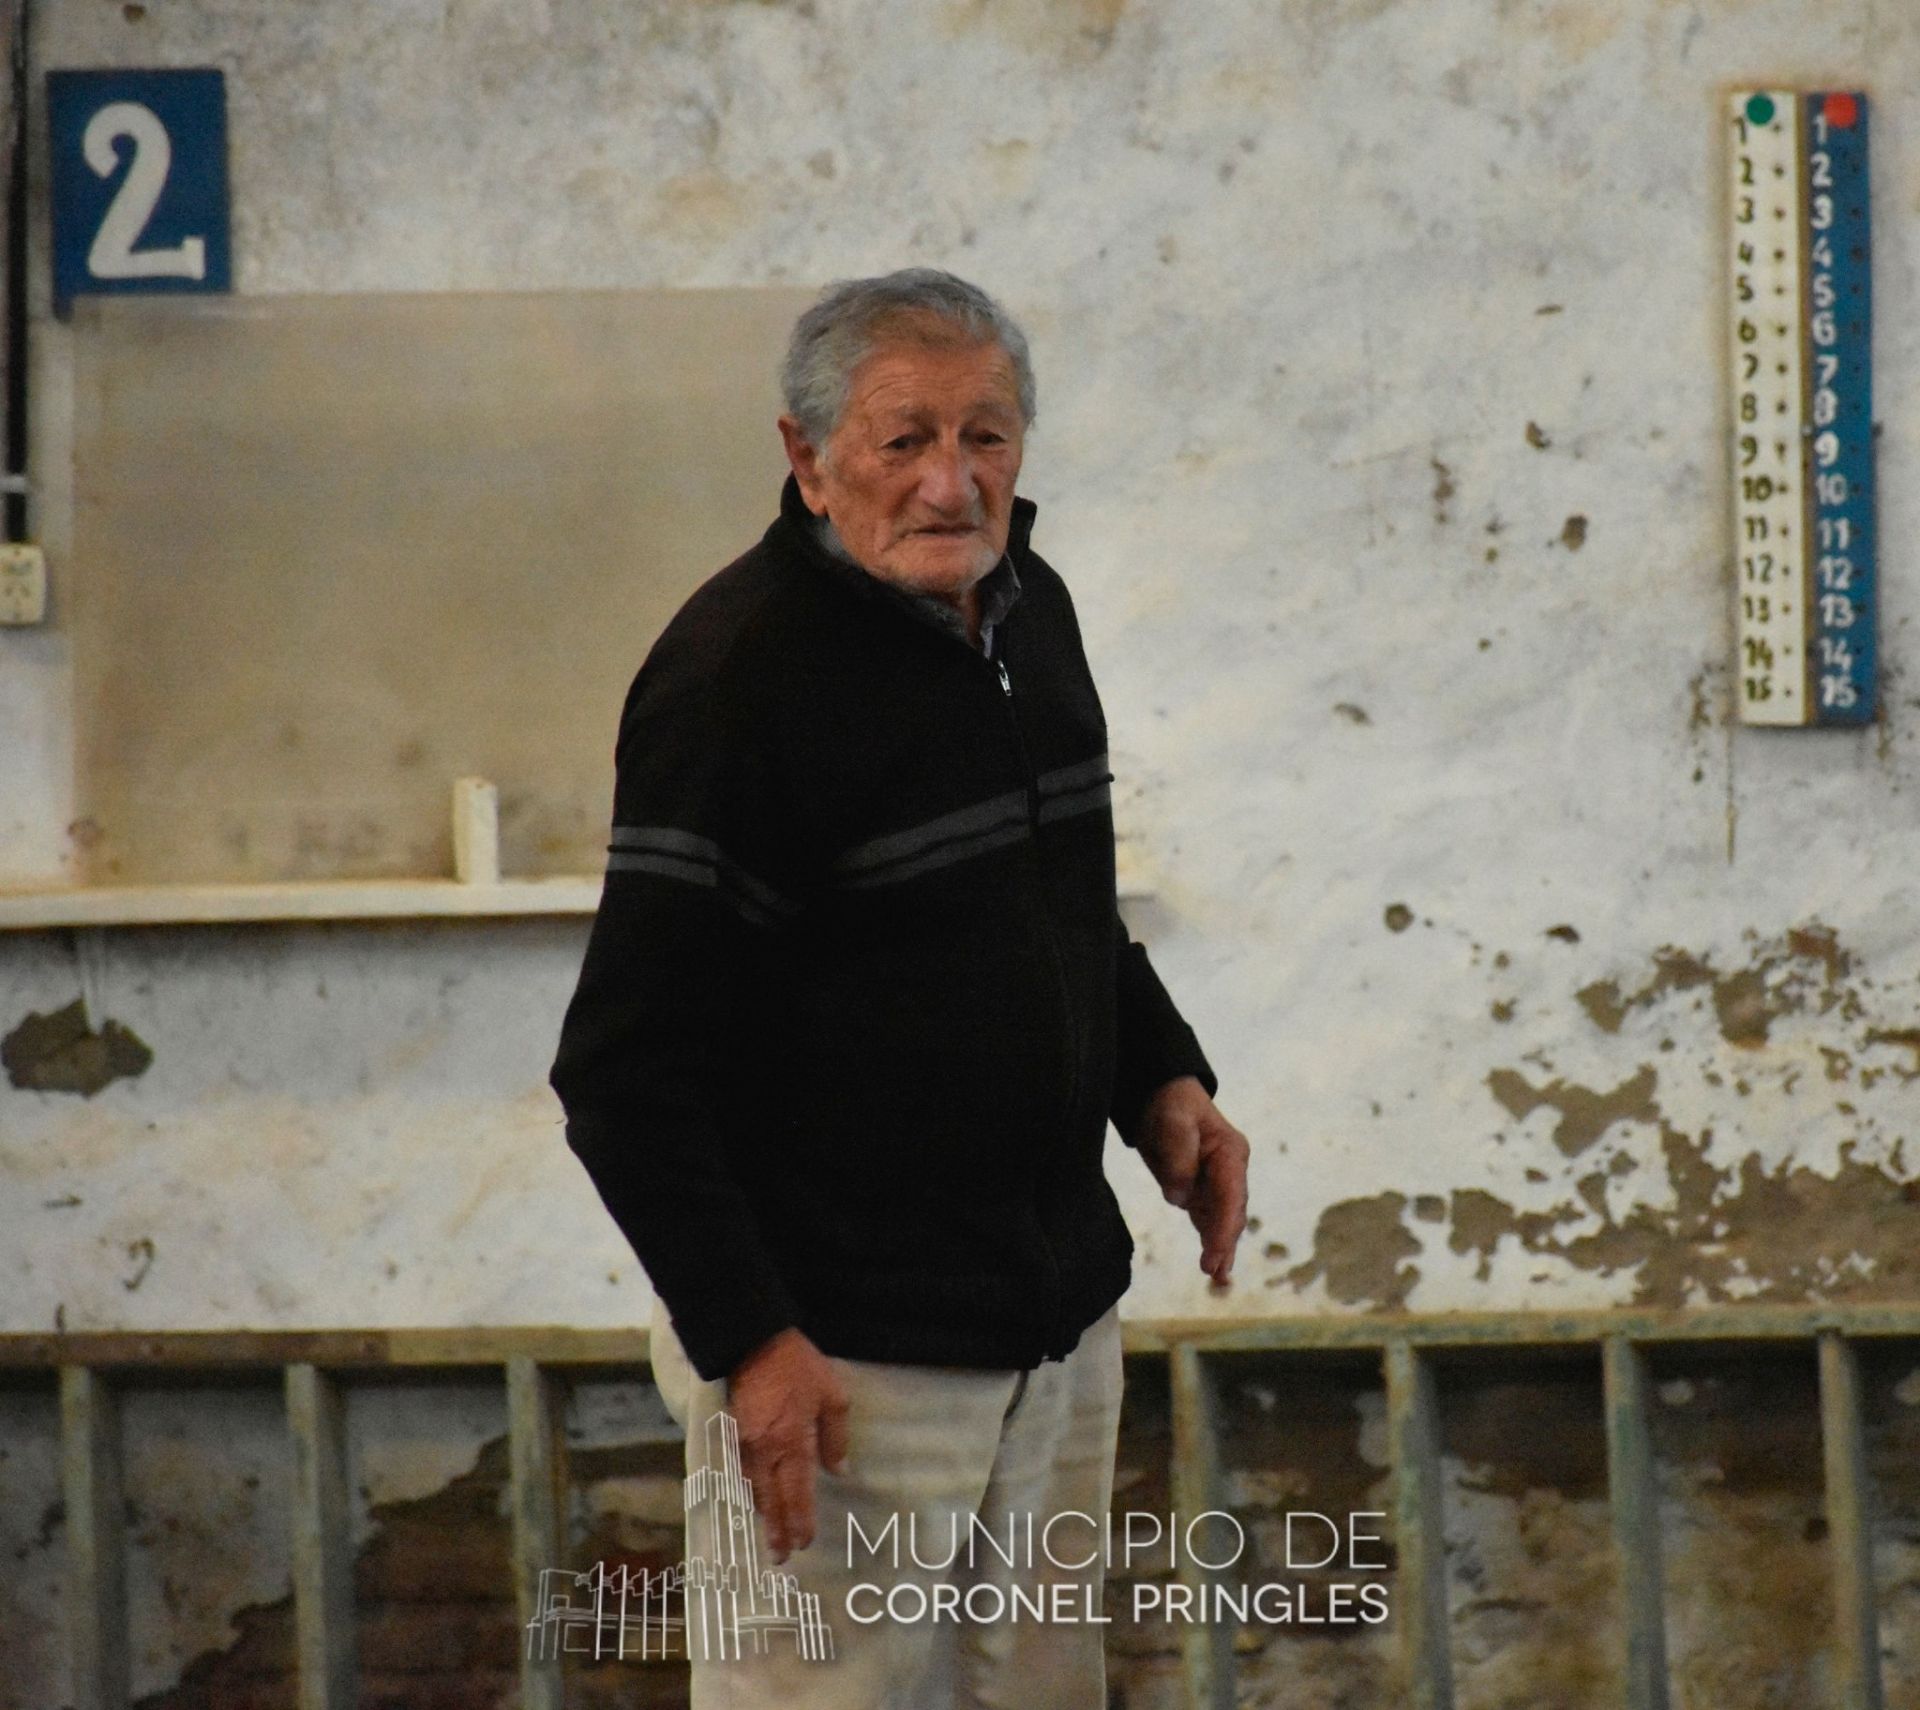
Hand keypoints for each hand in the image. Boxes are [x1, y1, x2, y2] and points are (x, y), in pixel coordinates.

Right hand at [727, 1327, 850, 1561]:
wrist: (753, 1340)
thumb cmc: (799, 1367)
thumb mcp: (832, 1396)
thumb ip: (835, 1437)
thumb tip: (839, 1470)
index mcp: (793, 1444)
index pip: (797, 1494)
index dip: (800, 1522)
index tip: (804, 1544)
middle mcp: (766, 1452)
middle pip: (771, 1501)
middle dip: (776, 1531)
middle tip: (780, 1558)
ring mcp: (746, 1443)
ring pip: (753, 1489)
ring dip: (762, 1513)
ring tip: (769, 1533)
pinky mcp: (734, 1432)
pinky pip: (741, 1471)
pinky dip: (748, 1489)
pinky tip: (753, 1495)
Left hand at [1135, 1076, 1249, 1284]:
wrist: (1159, 1097)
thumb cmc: (1172, 1105)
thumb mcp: (1174, 1123)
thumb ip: (1179, 1159)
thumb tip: (1180, 1197)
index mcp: (1230, 1153)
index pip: (1231, 1195)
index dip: (1224, 1226)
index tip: (1215, 1251)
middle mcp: (1230, 1171)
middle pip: (1231, 1212)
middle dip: (1223, 1242)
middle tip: (1214, 1271)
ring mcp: (1216, 1183)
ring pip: (1222, 1221)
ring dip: (1221, 1249)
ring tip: (1218, 1278)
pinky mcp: (1199, 1192)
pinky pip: (1207, 1221)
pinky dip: (1210, 1242)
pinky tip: (1213, 1268)